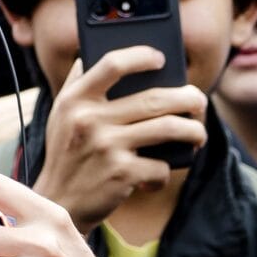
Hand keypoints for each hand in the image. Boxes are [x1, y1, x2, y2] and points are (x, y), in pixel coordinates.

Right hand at [28, 47, 207, 233]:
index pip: (112, 64)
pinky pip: (161, 166)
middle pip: (154, 98)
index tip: (160, 59)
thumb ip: (75, 84)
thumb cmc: (66, 154)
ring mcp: (107, 147)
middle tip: (199, 101)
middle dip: (188, 98)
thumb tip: (91, 53)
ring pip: (168, 128)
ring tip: (198, 134)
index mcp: (75, 100)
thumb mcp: (61, 115)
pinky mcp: (122, 174)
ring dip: (193, 131)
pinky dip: (166, 171)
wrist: (57, 204)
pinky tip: (159, 173)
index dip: (141, 56)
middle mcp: (89, 120)